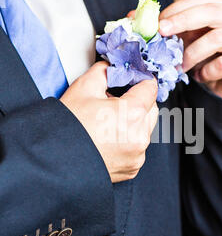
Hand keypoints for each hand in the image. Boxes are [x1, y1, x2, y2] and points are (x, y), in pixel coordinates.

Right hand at [60, 62, 157, 182]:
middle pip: (151, 109)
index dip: (141, 80)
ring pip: (145, 129)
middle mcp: (139, 137)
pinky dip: (128, 141)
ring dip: (133, 123)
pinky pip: (137, 147)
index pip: (151, 88)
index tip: (134, 79)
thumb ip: (105, 71)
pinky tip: (109, 139)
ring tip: (108, 123)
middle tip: (115, 102)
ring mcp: (137, 155)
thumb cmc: (67, 128)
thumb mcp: (84, 88)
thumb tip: (113, 68)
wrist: (55, 160)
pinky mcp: (132, 167)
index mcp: (132, 114)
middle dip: (138, 102)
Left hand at [159, 0, 221, 106]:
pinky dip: (207, 72)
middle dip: (181, 22)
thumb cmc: (214, 63)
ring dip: (193, 54)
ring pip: (217, 38)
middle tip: (162, 34)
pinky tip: (202, 76)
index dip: (175, 9)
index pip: (199, 0)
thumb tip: (141, 21)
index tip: (157, 23)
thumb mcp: (193, 43)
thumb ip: (177, 31)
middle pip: (210, 12)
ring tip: (182, 67)